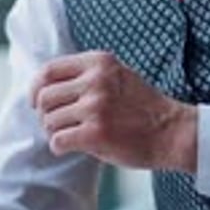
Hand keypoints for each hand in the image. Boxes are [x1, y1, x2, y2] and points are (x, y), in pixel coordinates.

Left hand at [31, 50, 196, 172]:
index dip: (36, 88)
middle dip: (46, 114)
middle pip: (45, 97)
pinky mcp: (96, 133)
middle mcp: (95, 80)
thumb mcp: (117, 76)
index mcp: (99, 62)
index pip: (49, 70)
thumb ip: (86, 76)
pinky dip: (60, 147)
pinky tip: (74, 147)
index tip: (36, 102)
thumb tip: (44, 87)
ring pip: (50, 121)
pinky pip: (58, 141)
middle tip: (58, 124)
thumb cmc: (143, 108)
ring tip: (73, 136)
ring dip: (55, 132)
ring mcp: (96, 106)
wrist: (173, 131)